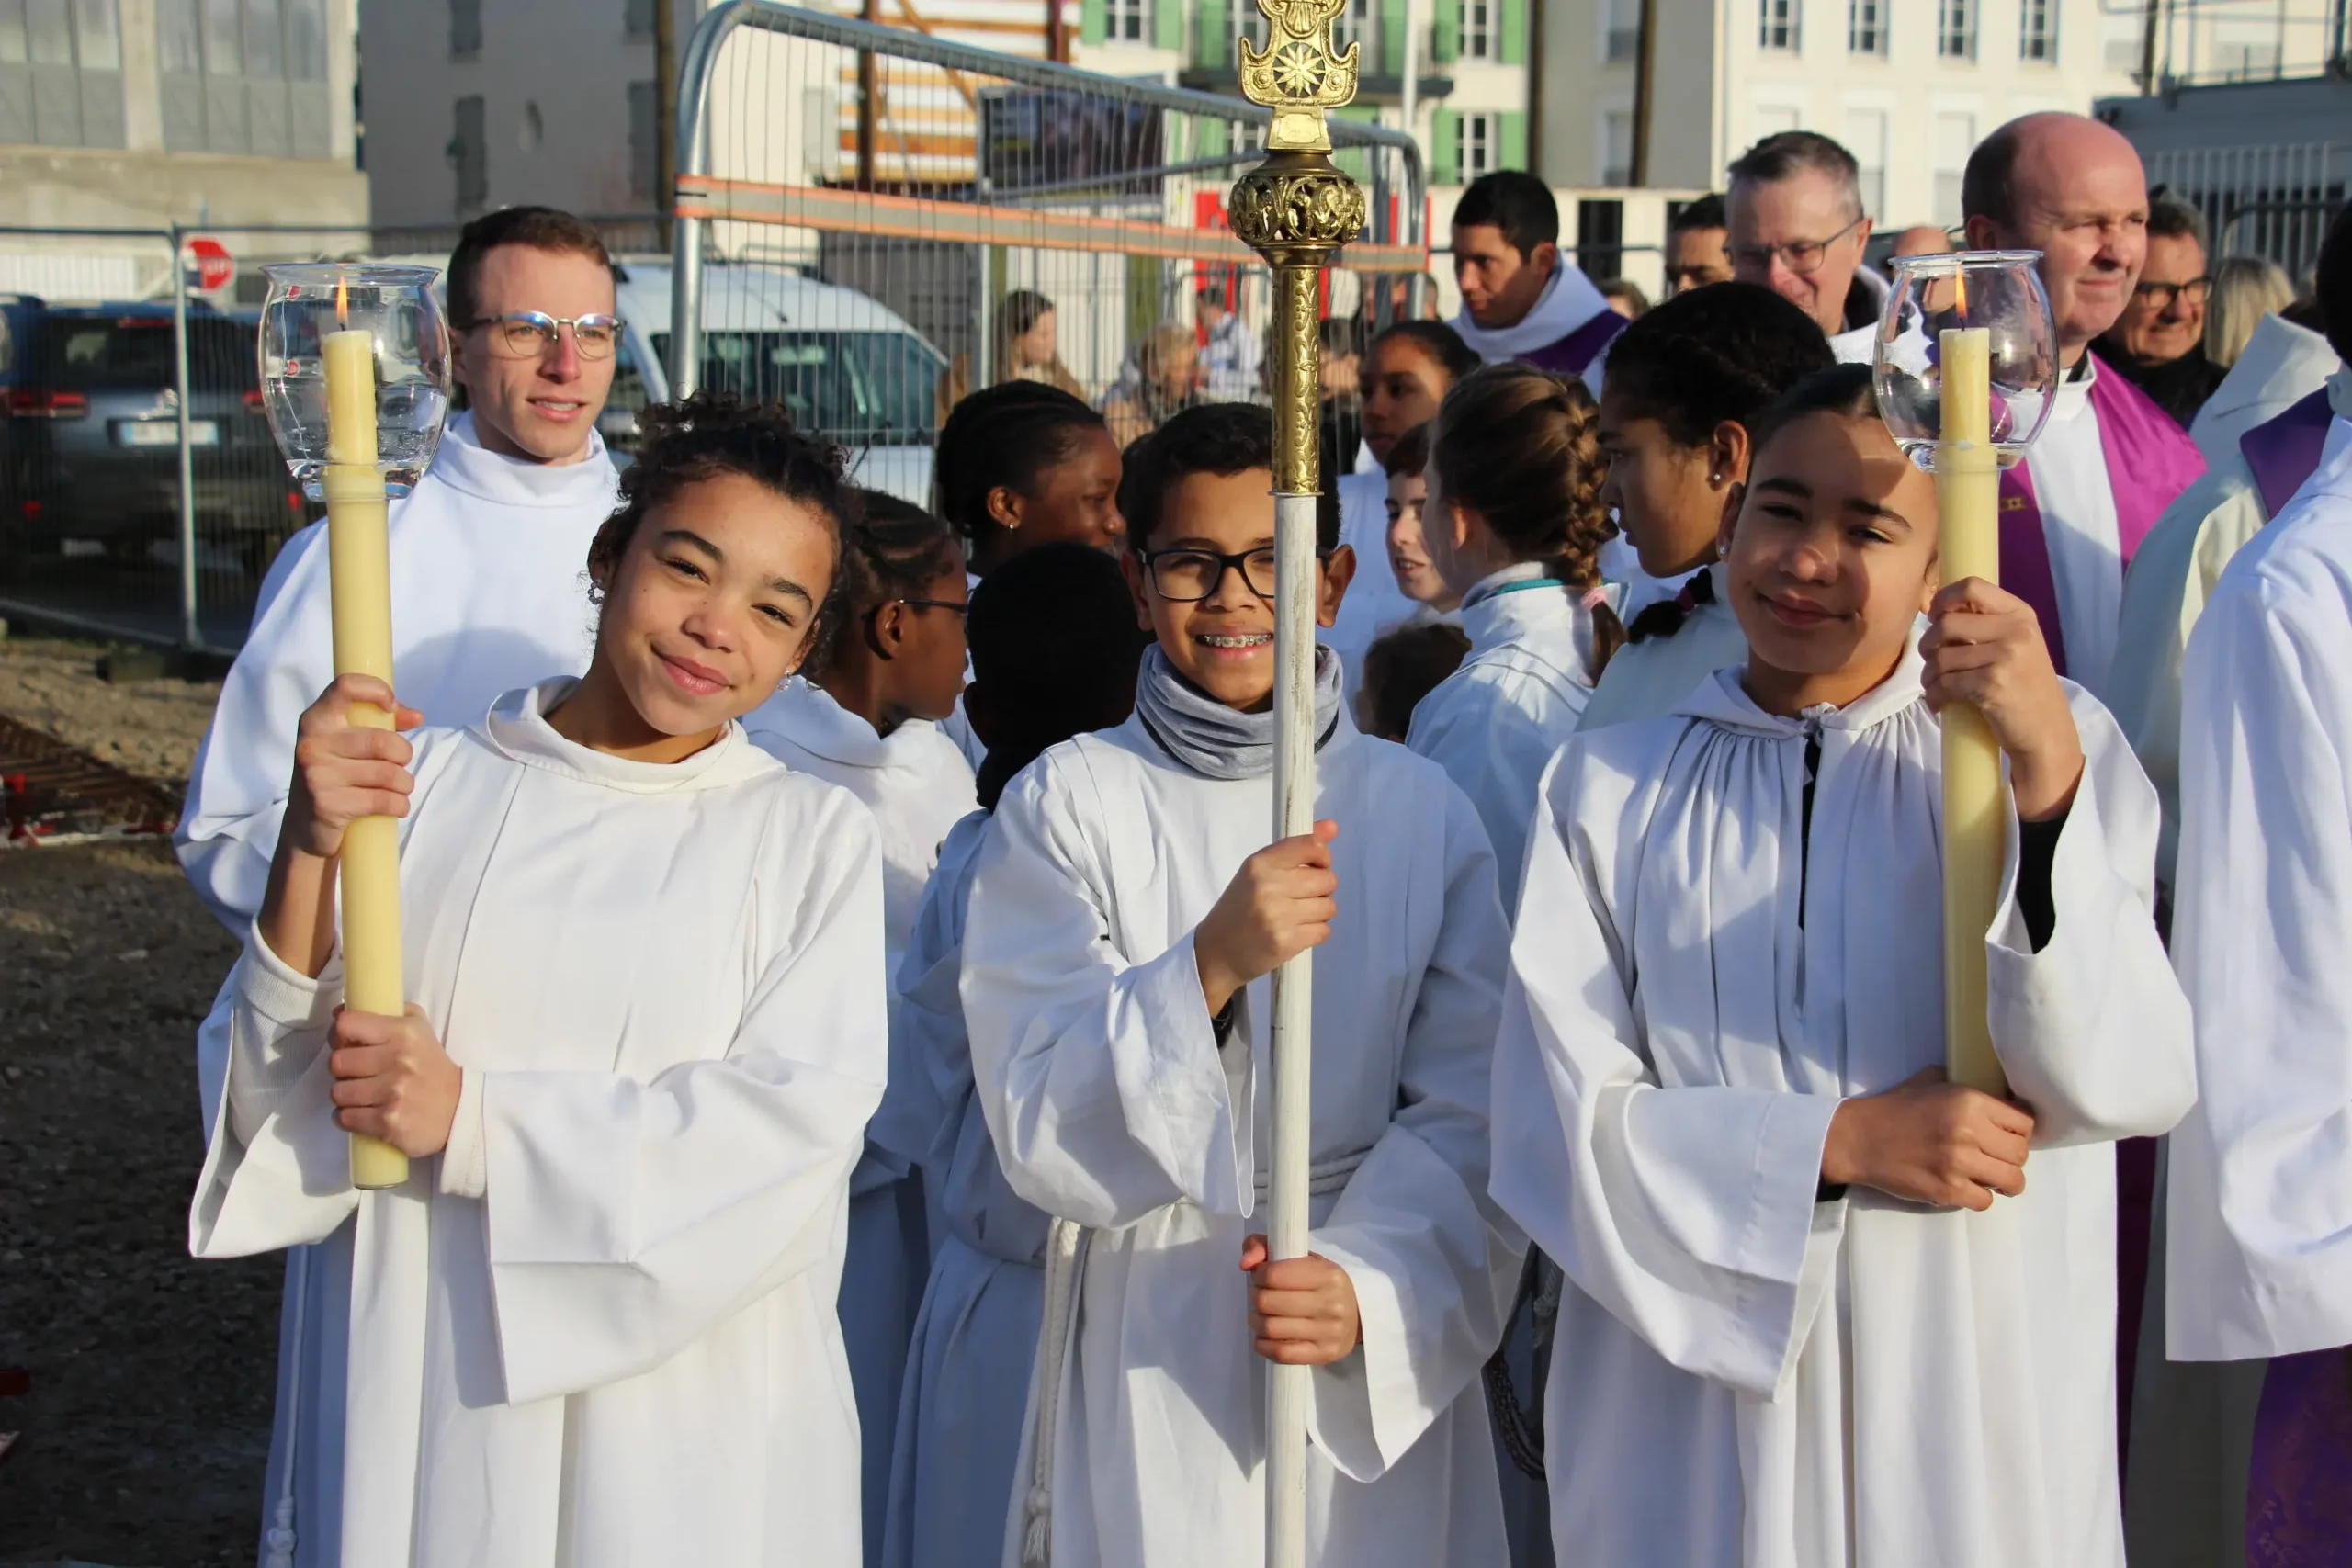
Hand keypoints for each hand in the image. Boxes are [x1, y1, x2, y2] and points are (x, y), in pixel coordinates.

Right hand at [283, 675, 423, 858]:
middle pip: (382, 741)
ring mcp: (317, 775)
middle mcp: (312, 744)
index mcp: (316, 720)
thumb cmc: (335, 775)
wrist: (305, 827)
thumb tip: (416, 716)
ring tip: (399, 788)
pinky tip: (395, 806)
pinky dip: (399, 805)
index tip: (391, 707)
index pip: (345, 687)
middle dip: (403, 755)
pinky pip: (383, 801)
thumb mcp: (347, 744)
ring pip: (388, 774)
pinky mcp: (328, 805)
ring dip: (404, 784)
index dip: (377, 691)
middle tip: (400, 765)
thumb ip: (382, 723)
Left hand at [329, 1003, 461, 1157]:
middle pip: (337, 1062)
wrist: (459, 1109)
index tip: (346, 1043)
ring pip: (338, 1092)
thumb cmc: (431, 1066)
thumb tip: (339, 1011)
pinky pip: (344, 1117)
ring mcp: (392, 1093)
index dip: (340, 1035)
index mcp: (404, 1032)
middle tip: (357, 1073)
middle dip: (343, 1069)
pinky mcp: (388, 1123)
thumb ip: (387, 1012)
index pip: (347, 1025)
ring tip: (362, 1095)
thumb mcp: (420, 1028)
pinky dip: (347, 1117)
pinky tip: (362, 1113)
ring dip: (345, 1095)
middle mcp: (398, 1060)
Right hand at [1194, 821, 1339, 1015]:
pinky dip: (1315, 932)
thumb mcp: (1258, 872)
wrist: (1216, 952)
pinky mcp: (1286, 942)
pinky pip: (1324, 930)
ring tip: (1297, 916)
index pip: (1311, 846)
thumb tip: (1332, 826)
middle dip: (1321, 889)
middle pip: (1327, 879)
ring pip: (1329, 906)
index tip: (1313, 867)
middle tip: (1301, 897)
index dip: (1322, 857)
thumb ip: (1296, 848)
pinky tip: (1296, 932)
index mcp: (1260, 863)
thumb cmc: (1239, 908)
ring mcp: (1278, 915)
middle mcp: (1269, 886)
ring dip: (1319, 912)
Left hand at [1240, 1235, 1361, 1365]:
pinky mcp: (1324, 1354)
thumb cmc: (1322, 1283)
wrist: (1357, 1315)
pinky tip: (1265, 1336)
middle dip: (1256, 1297)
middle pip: (1268, 1302)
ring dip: (1256, 1321)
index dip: (1258, 1275)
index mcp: (1328, 1274)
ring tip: (1260, 1315)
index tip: (1260, 1276)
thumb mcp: (1303, 1258)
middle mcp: (1332, 1303)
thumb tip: (1245, 1263)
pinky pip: (1280, 1354)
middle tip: (1260, 1296)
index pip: (1274, 1274)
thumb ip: (1266, 1247)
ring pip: (1271, 1328)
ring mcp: (1329, 1332)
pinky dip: (1263, 1344)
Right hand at [1821, 1066, 2035, 1211]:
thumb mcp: (1930, 1081)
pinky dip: (1980, 1196)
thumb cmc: (1894, 1107)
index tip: (2009, 1134)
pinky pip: (1986, 1201)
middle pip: (2021, 1153)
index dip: (2020, 1129)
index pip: (2025, 1121)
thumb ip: (1964, 1084)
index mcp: (1969, 1101)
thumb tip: (1995, 1091)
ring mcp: (1959, 1165)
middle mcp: (1969, 1132)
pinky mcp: (1947, 1191)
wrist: (1858, 1139)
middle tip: (1997, 1156)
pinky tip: (1968, 1187)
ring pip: (2012, 1181)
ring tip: (1992, 1177)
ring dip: (2005, 1181)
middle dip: (2013, 1156)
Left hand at [1919, 579, 2084, 820]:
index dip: (1943, 599)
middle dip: (1928, 646)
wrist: (2047, 733)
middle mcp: (2016, 631)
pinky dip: (1934, 697)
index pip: (1972, 586)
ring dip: (1928, 676)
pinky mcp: (1992, 686)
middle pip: (1946, 624)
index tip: (1934, 618)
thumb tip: (1937, 613)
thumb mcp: (2018, 645)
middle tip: (1932, 663)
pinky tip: (1939, 704)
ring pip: (1940, 657)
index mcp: (2020, 615)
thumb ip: (1988, 625)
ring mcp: (2005, 658)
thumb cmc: (2025, 689)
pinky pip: (1944, 684)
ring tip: (1936, 687)